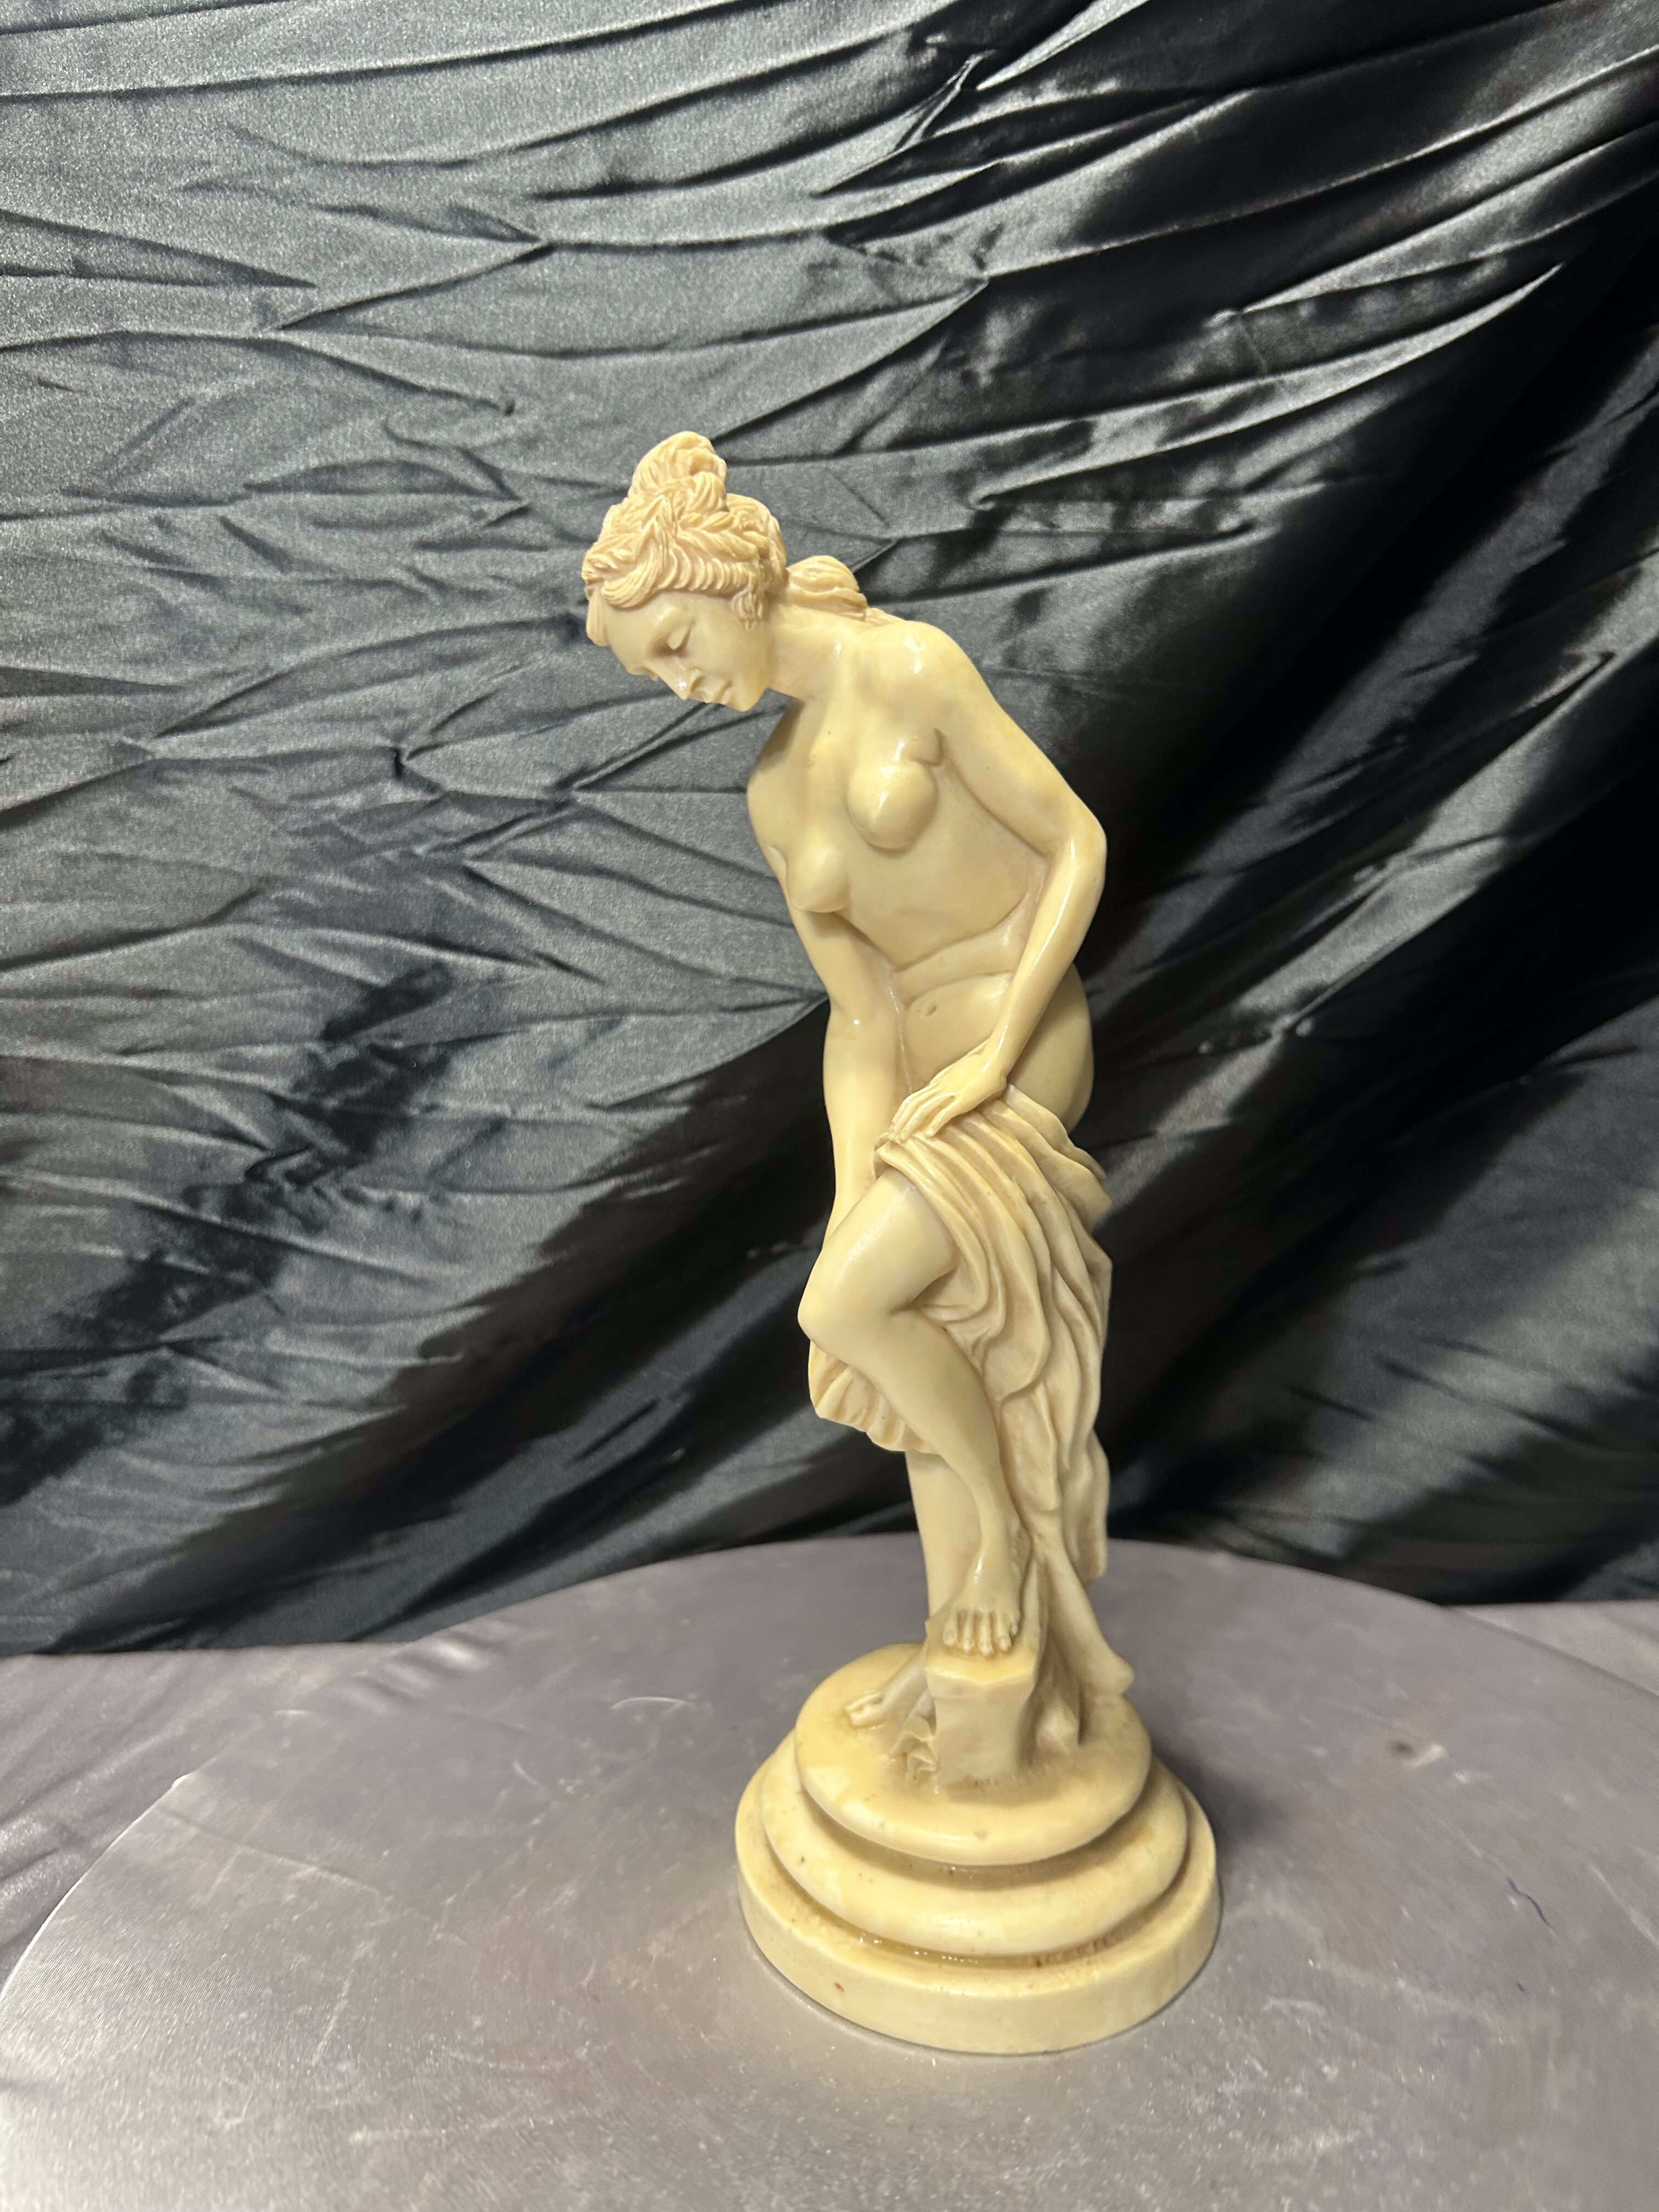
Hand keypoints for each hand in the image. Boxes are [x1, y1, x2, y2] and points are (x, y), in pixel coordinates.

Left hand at [886, 1042, 1007, 1145]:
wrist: (994, 1060)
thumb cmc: (981, 1066)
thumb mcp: (959, 1075)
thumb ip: (950, 1084)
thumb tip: (947, 1095)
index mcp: (938, 1082)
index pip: (914, 1098)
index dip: (902, 1112)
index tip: (896, 1124)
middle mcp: (940, 1087)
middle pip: (913, 1105)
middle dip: (901, 1121)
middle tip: (892, 1136)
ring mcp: (950, 1092)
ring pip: (923, 1109)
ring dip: (911, 1125)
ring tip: (902, 1138)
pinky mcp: (962, 1099)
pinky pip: (945, 1113)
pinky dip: (935, 1124)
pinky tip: (928, 1135)